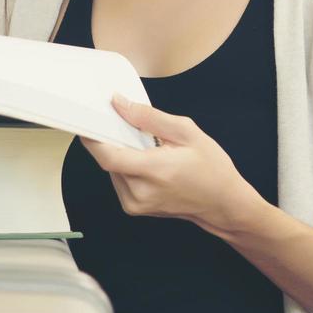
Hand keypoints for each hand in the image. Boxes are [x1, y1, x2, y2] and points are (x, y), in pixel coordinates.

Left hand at [80, 94, 263, 234]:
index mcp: (154, 171)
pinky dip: (127, 167)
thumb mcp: (186, 132)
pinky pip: (119, 180)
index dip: (93, 137)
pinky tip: (148, 164)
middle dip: (115, 141)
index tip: (91, 121)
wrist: (221, 202)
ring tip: (149, 151)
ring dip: (123, 154)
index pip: (107, 155)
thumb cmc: (210, 168)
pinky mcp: (133, 207)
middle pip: (108, 160)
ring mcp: (135, 203)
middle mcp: (140, 192)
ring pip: (112, 169)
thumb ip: (149, 118)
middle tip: (134, 131)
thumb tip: (120, 104)